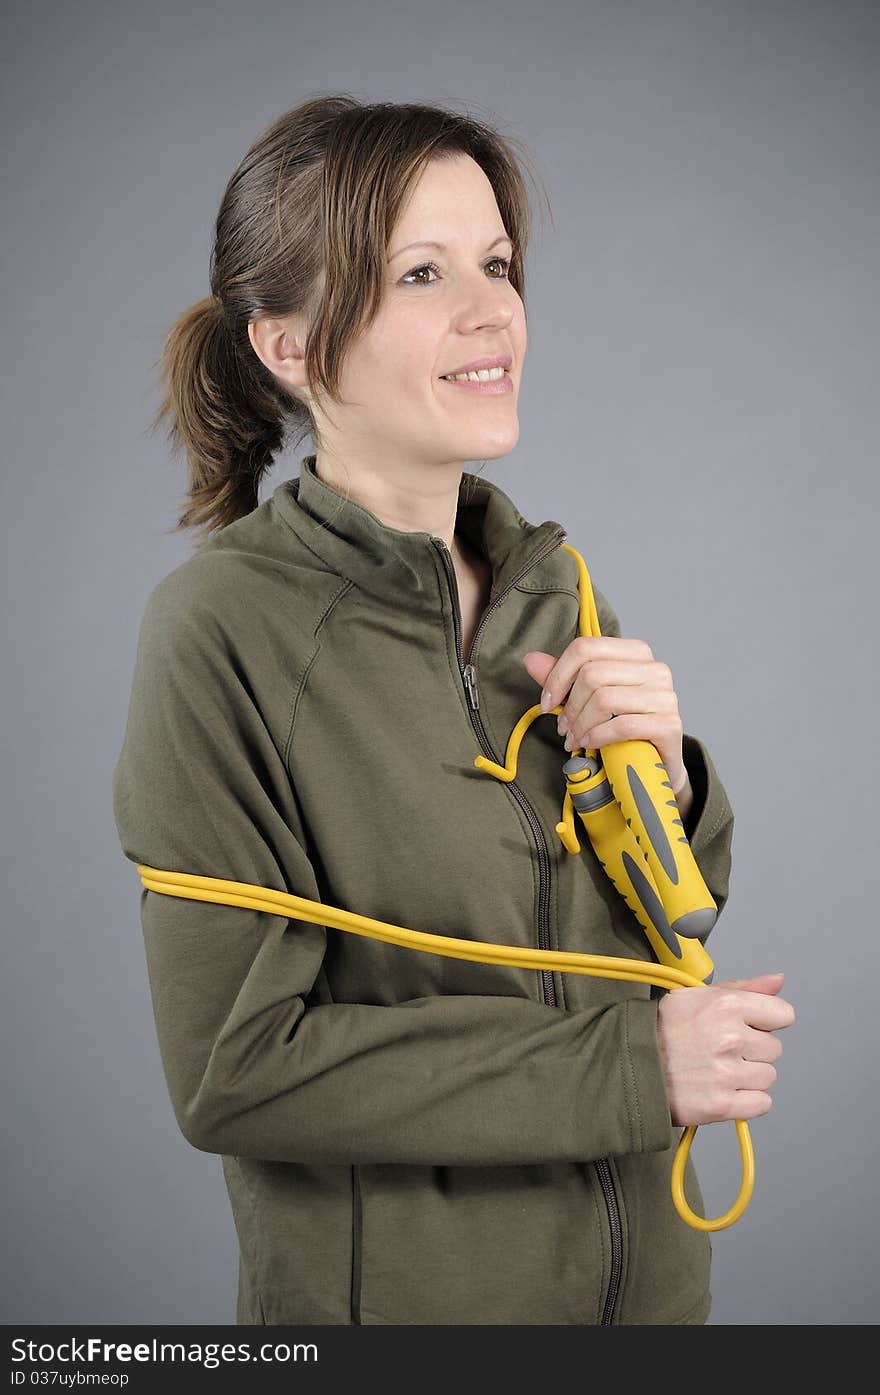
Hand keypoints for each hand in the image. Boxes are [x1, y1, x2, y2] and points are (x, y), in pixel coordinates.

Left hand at [522, 639, 687, 792]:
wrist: (654, 766)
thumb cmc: (621, 729)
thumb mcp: (588, 700)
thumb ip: (563, 679)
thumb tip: (531, 659)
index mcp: (636, 653)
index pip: (585, 648)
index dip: (558, 676)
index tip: (548, 702)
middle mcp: (655, 669)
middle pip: (593, 675)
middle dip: (569, 706)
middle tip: (563, 728)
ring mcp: (666, 696)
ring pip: (604, 700)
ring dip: (580, 725)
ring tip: (574, 739)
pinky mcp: (669, 724)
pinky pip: (621, 725)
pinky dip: (597, 736)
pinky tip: (590, 745)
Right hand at [655, 972, 795, 1125]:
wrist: (628, 1064)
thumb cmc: (662, 1028)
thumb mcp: (699, 995)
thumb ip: (744, 988)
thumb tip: (778, 981)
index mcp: (727, 1005)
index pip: (783, 1014)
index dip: (766, 1021)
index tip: (748, 1026)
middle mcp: (731, 1038)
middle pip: (774, 1049)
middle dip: (752, 1050)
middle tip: (721, 1049)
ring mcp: (727, 1073)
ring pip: (768, 1076)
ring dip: (748, 1076)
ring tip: (717, 1069)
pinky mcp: (722, 1104)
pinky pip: (761, 1103)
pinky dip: (746, 1101)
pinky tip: (723, 1089)